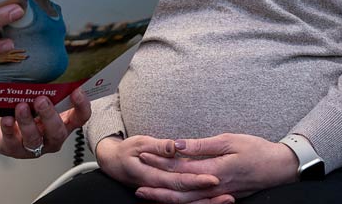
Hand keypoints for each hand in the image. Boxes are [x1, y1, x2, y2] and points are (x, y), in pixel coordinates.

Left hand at [0, 89, 90, 158]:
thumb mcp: (39, 97)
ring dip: (28, 122)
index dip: (81, 106)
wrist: (1, 124)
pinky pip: (12, 141)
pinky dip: (9, 129)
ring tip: (21, 107)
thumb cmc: (26, 107)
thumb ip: (48, 87)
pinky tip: (7, 119)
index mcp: (62, 122)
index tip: (77, 92)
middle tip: (41, 100)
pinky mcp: (13, 148)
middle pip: (57, 132)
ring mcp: (33, 146)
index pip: (79, 117)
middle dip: (49, 116)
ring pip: (34, 139)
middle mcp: (50, 137)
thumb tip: (50, 65)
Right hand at [95, 135, 225, 202]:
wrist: (113, 163)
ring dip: (207, 202)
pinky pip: (185, 202)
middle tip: (229, 195)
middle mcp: (158, 188)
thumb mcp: (139, 142)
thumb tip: (173, 146)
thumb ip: (158, 146)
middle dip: (208, 197)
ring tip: (229, 200)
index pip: (177, 180)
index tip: (214, 178)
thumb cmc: (126, 151)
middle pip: (186, 197)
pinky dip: (200, 201)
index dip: (196, 180)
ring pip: (187, 203)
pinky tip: (216, 199)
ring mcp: (162, 193)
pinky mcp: (167, 193)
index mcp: (151, 175)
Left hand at [136, 133, 297, 201]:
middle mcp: (214, 185)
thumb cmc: (256, 149)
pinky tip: (173, 200)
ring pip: (188, 201)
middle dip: (158, 187)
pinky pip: (199, 203)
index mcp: (214, 169)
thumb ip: (202, 145)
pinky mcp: (223, 197)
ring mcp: (219, 194)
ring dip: (167, 198)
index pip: (181, 167)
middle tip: (137, 185)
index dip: (161, 162)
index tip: (143, 155)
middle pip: (180, 190)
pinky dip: (183, 203)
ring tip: (148, 196)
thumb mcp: (229, 140)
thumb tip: (178, 145)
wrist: (281, 168)